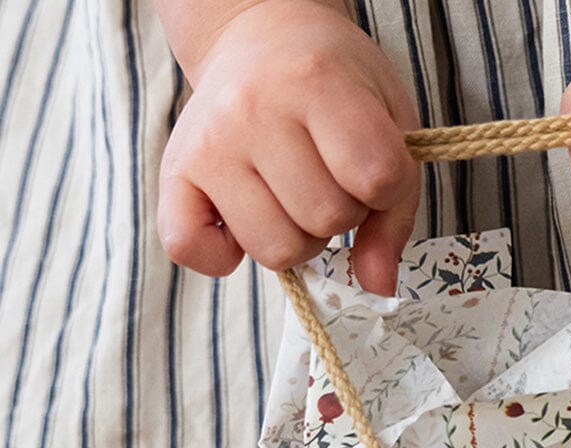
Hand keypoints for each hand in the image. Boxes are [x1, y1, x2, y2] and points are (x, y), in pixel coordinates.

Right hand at [156, 0, 419, 292]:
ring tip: (288, 193)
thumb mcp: (387, 118)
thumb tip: (378, 287)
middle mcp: (252, 108)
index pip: (375, 178)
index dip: (384, 191)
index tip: (370, 168)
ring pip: (276, 250)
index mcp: (315, 80)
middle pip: (325, 220)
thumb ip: (395, 206)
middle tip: (323, 175)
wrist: (256, 35)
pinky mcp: (174, 172)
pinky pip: (190, 248)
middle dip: (338, 213)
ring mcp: (208, 143)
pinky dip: (221, 255)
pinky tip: (239, 221)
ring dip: (294, 237)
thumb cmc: (330, 82)